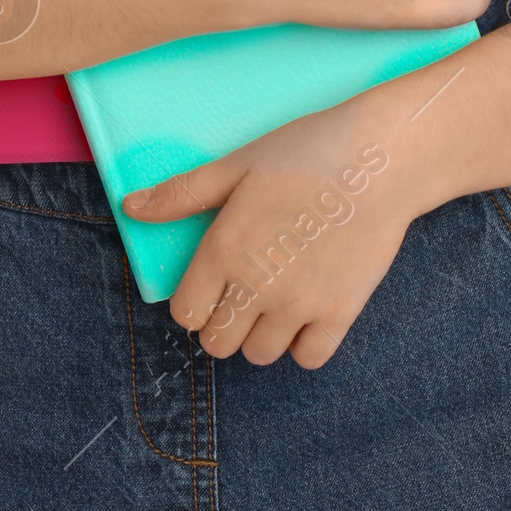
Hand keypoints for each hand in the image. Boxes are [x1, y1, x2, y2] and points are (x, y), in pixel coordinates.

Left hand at [120, 63, 463, 367]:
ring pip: (261, 355)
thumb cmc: (305, 152)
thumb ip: (182, 194)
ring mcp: (300, 304)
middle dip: (223, 325)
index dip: (193, 303)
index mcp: (224, 249)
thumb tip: (131, 207)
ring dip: (262, 335)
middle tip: (242, 296)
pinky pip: (309, 358)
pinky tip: (308, 311)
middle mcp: (257, 286)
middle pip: (218, 344)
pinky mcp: (341, 312)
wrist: (380, 160)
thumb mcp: (236, 164)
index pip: (186, 314)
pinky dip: (305, 344)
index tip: (210, 287)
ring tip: (276, 300)